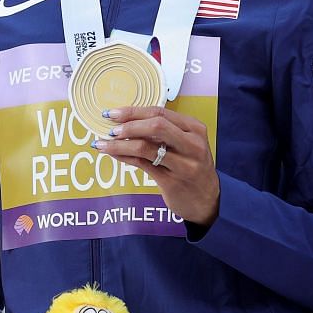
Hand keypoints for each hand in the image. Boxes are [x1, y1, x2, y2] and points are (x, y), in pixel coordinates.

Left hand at [93, 106, 219, 227]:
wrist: (209, 201)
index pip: (160, 112)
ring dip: (120, 144)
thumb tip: (128, 121)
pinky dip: (124, 157)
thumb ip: (166, 132)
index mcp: (195, 129)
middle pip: (155, 126)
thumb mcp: (187, 144)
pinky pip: (142, 165)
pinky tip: (114, 155)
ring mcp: (183, 165)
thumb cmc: (193, 168)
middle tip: (109, 129)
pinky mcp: (172, 182)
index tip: (113, 113)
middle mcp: (192, 145)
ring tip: (103, 143)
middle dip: (128, 125)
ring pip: (145, 147)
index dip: (134, 111)